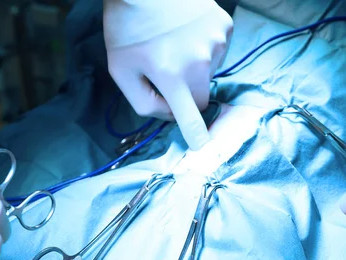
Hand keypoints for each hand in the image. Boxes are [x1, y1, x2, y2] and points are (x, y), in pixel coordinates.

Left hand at [104, 0, 232, 150]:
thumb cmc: (127, 26)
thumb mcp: (120, 70)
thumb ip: (144, 102)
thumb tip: (171, 115)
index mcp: (170, 75)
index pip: (190, 116)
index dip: (197, 134)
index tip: (204, 145)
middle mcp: (198, 61)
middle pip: (201, 98)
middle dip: (187, 94)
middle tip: (168, 73)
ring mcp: (216, 42)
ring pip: (209, 72)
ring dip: (194, 67)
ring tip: (175, 43)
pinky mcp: (225, 27)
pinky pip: (217, 51)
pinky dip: (204, 47)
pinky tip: (187, 32)